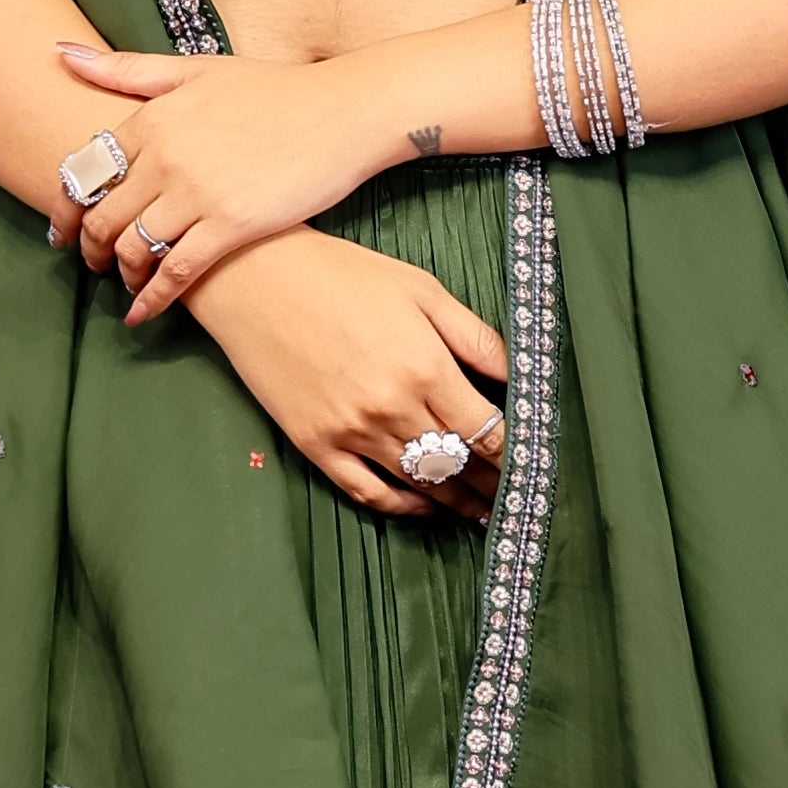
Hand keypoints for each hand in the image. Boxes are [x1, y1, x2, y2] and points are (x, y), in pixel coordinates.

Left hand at [49, 44, 383, 319]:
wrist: (341, 112)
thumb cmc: (273, 90)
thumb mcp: (196, 70)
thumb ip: (128, 69)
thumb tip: (60, 53)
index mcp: (152, 117)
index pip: (85, 171)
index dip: (67, 209)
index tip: (64, 232)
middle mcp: (165, 155)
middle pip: (102, 215)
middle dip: (90, 249)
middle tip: (93, 266)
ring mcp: (197, 192)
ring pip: (133, 248)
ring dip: (122, 275)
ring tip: (127, 285)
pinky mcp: (230, 224)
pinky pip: (176, 272)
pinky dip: (153, 298)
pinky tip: (143, 314)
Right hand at [185, 230, 508, 519]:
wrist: (254, 278)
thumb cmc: (341, 274)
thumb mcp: (421, 290)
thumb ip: (475, 337)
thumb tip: (521, 374)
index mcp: (426, 368)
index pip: (489, 432)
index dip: (517, 455)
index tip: (534, 464)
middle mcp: (392, 408)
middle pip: (459, 464)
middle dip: (494, 484)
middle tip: (517, 497)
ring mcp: (351, 432)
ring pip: (420, 485)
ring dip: (456, 502)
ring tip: (483, 512)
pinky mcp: (316, 444)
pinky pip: (368, 493)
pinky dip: (402, 507)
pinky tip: (425, 506)